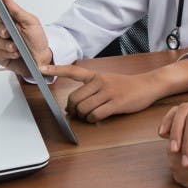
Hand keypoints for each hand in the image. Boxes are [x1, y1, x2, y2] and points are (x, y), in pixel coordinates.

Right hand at [0, 0, 51, 75]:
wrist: (43, 59)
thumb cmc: (37, 40)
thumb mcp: (31, 23)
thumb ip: (17, 11)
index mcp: (10, 21)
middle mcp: (3, 32)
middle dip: (0, 29)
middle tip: (7, 32)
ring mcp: (0, 44)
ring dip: (7, 45)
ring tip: (17, 47)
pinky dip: (7, 53)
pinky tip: (16, 54)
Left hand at [40, 64, 160, 122]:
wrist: (147, 85)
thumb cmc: (125, 86)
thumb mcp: (107, 80)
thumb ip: (90, 89)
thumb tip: (73, 105)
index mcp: (95, 75)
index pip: (72, 71)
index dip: (55, 69)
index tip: (40, 68)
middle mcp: (100, 81)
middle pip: (74, 99)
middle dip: (73, 110)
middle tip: (78, 113)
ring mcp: (108, 92)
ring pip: (83, 109)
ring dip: (84, 116)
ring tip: (90, 115)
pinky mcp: (116, 103)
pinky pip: (95, 115)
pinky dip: (93, 120)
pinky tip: (98, 117)